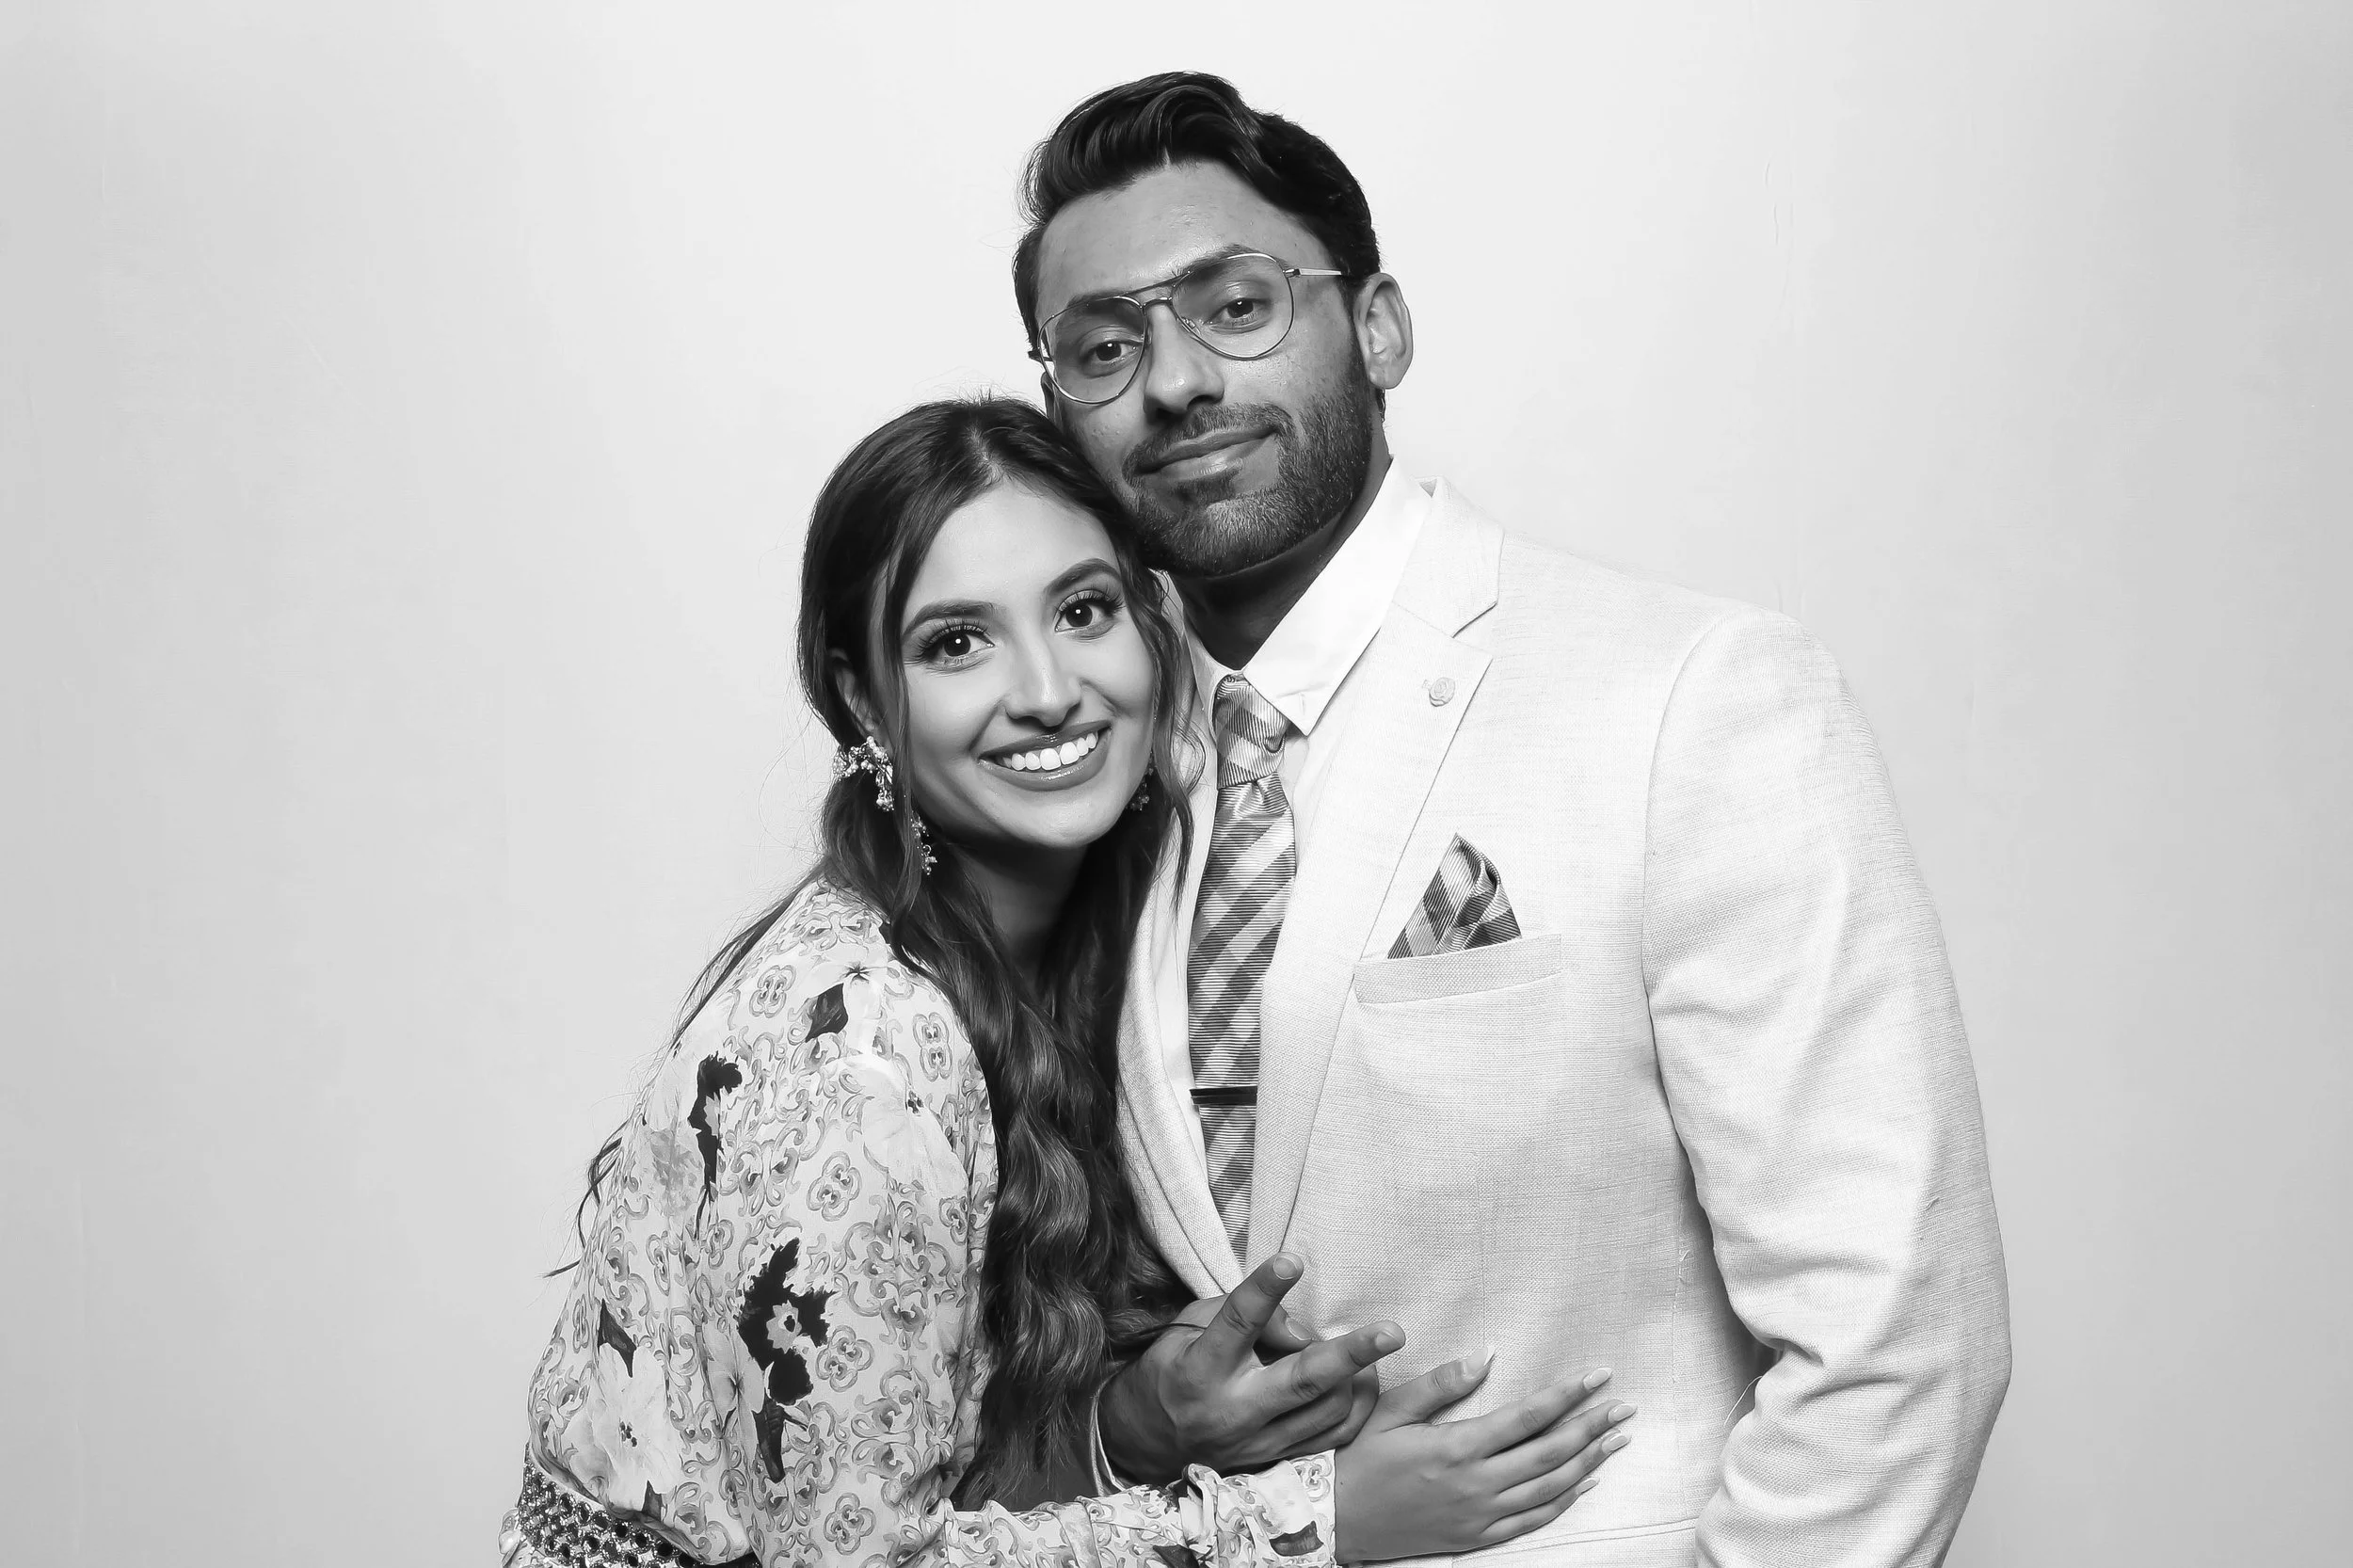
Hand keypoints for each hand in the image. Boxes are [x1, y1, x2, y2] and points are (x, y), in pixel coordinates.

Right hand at [1098, 1252, 1398, 1481]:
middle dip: (1350, 1354)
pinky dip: (1356, 1407)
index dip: (1265, 1291)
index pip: (1238, 1324)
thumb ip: (1244, 1314)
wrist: (1149, 1442)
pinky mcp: (1276, 1461)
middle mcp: (1233, 1411)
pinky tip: (1362, 1381)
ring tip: (1371, 1347)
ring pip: (1327, 1409)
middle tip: (1391, 1331)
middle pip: (1301, 1382)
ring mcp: (1258, 1443)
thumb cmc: (1175, 1367)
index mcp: (1202, 1369)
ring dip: (1357, 1374)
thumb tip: (1303, 1328)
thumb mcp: (1191, 1327)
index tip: (1291, 1261)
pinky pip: (1332, 1437)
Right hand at [1333, 1360, 1633, 1563]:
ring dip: (1588, 1460)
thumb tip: (1486, 1356)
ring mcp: (1481, 1514)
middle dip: (1592, 1426)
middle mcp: (1476, 1484)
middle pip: (1550, 1453)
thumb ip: (1440, 1384)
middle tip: (1624, 1405)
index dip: (1567, 1395)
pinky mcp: (1478, 1536)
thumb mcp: (1391, 1411)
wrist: (1338, 1519)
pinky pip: (1533, 1518)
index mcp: (1456, 1447)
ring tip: (1617, 1438)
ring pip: (1550, 1488)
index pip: (1527, 1417)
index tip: (1597, 1375)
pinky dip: (1565, 1499)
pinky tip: (1585, 1480)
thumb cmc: (1360, 1457)